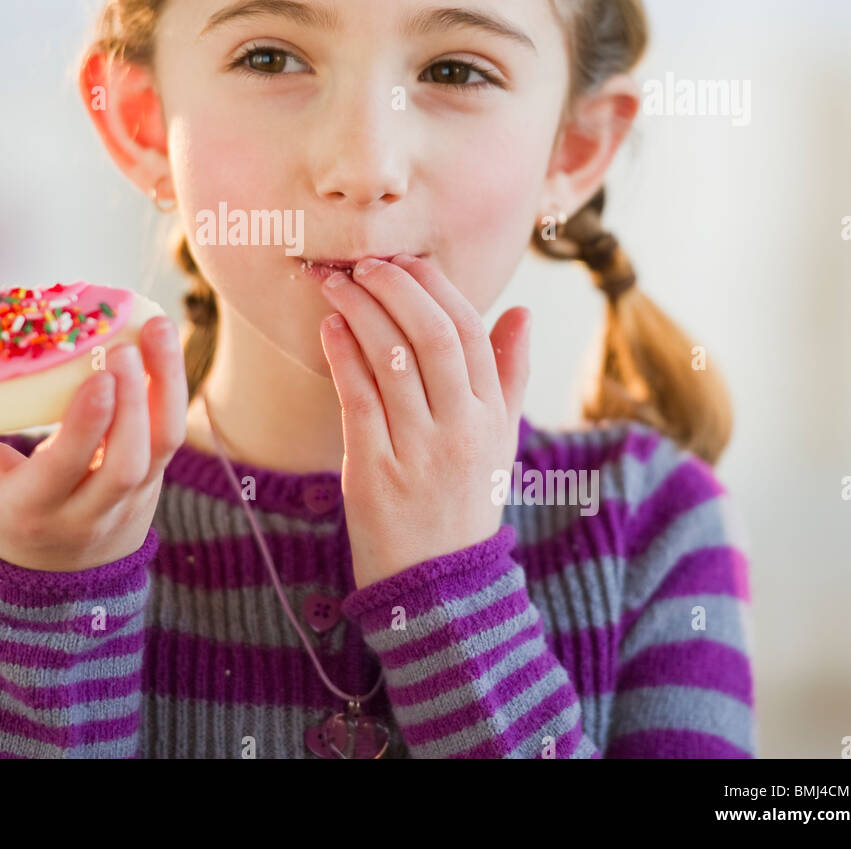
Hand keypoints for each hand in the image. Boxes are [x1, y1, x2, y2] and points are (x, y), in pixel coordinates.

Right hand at [0, 314, 186, 571]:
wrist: (60, 572)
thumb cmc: (0, 504)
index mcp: (31, 509)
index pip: (64, 472)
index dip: (85, 426)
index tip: (96, 375)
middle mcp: (87, 511)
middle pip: (122, 465)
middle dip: (129, 405)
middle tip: (121, 344)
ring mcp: (129, 498)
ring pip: (159, 446)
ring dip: (162, 385)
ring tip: (153, 326)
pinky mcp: (155, 477)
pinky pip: (171, 432)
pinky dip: (171, 384)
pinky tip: (162, 338)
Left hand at [318, 253, 530, 589]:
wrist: (439, 587)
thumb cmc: (464, 502)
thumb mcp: (499, 441)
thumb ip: (509, 374)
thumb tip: (522, 312)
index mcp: (491, 417)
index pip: (469, 333)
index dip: (434, 288)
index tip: (404, 262)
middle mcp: (461, 431)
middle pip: (433, 336)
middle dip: (396, 289)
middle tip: (364, 264)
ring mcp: (419, 453)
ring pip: (392, 361)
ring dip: (361, 312)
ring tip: (335, 284)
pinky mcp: (375, 473)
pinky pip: (358, 400)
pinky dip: (343, 356)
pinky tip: (328, 328)